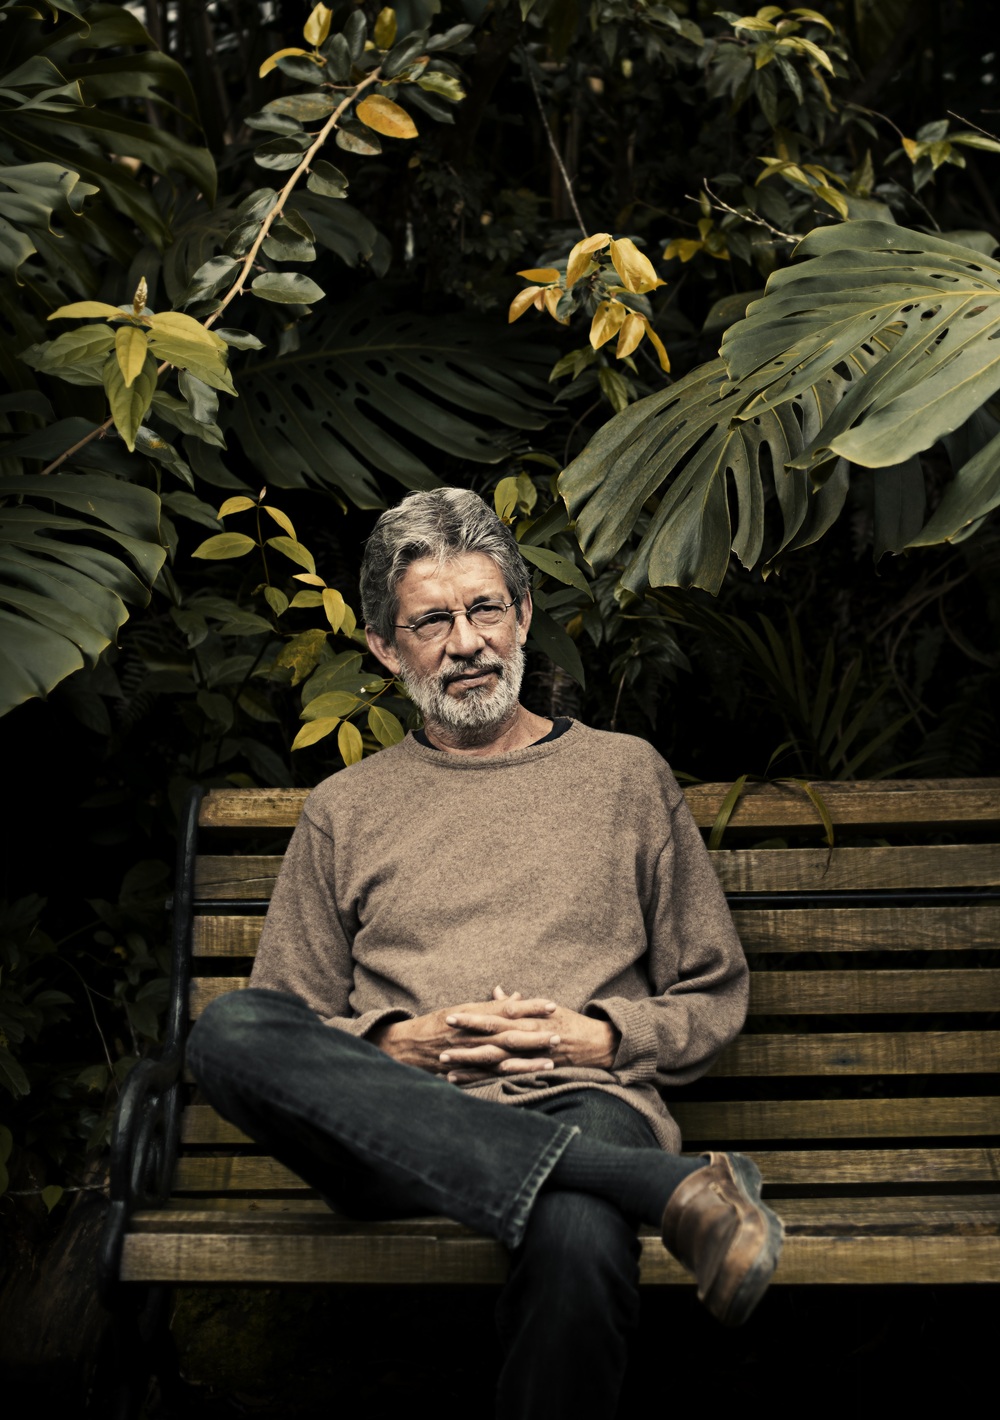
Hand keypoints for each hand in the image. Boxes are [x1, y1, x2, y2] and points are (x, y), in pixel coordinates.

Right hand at [369, 987, 559, 1077]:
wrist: (406, 1046)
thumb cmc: (436, 1024)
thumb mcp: (463, 1008)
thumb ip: (490, 1005)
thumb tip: (514, 997)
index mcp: (471, 1014)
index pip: (505, 1009)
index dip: (529, 1008)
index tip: (551, 1005)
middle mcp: (471, 1034)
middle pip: (508, 1034)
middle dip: (534, 1034)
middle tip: (558, 1033)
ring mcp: (469, 1054)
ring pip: (503, 1057)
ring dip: (528, 1059)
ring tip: (551, 1060)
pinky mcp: (466, 1070)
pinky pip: (492, 1074)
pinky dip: (510, 1075)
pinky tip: (528, 1077)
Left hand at [440, 988, 619, 1083]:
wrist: (599, 1045)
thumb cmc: (570, 1023)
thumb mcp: (545, 1007)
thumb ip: (518, 1003)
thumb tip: (496, 991)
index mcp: (529, 1020)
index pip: (497, 1017)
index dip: (474, 1017)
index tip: (452, 1017)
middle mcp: (529, 1038)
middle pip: (492, 1041)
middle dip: (466, 1042)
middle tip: (442, 1043)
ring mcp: (532, 1058)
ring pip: (497, 1062)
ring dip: (471, 1064)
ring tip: (446, 1066)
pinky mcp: (535, 1072)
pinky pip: (507, 1078)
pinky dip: (488, 1081)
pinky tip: (469, 1083)